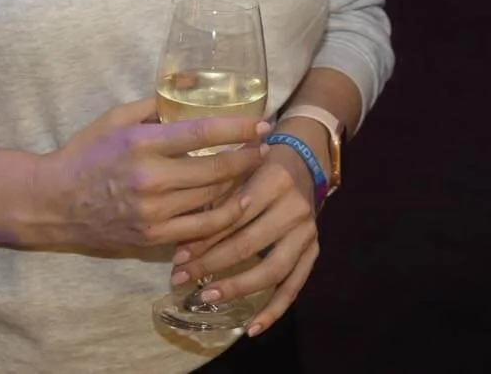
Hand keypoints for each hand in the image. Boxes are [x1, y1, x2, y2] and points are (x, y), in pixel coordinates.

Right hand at [28, 99, 269, 254]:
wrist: (53, 203)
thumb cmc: (86, 153)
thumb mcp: (115, 118)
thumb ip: (156, 103)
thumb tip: (191, 82)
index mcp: (142, 144)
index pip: (203, 132)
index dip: (239, 128)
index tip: (263, 123)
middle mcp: (151, 179)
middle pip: (216, 169)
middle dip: (248, 157)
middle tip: (266, 147)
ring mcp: (153, 213)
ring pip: (213, 200)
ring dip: (241, 186)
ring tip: (255, 172)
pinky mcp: (153, 237)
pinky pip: (200, 229)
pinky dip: (223, 217)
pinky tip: (235, 204)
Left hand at [168, 140, 319, 337]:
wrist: (301, 162)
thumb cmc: (257, 166)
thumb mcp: (236, 172)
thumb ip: (213, 202)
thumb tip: (181, 247)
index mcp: (274, 180)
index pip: (233, 216)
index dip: (204, 238)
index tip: (177, 257)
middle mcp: (295, 206)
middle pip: (249, 243)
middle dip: (211, 264)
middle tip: (182, 279)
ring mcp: (307, 232)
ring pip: (273, 269)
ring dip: (238, 287)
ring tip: (208, 298)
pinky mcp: (313, 250)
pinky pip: (295, 285)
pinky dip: (275, 309)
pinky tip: (252, 328)